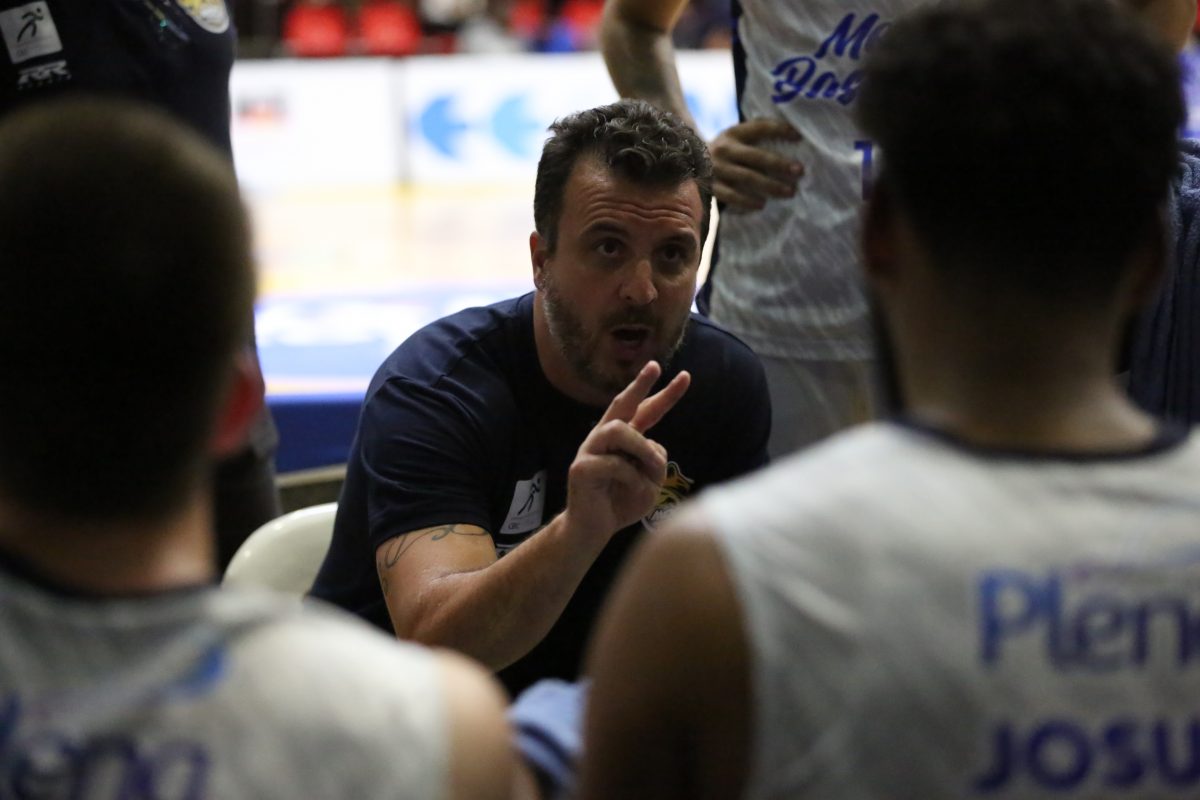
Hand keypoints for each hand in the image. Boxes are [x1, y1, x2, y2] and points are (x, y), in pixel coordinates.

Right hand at [565, 361, 690, 544]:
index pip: (644, 411)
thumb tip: (654, 449)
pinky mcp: (581, 469)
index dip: (664, 394)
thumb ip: (655, 462)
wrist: (591, 531)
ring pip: (619, 429)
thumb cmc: (620, 505)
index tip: (686, 376)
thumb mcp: (649, 483)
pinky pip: (615, 464)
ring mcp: (589, 451)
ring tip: (653, 469)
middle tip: (655, 367)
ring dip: (642, 449)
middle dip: (639, 384)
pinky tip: (633, 492)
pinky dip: (632, 479)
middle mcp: (604, 439)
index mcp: (622, 441)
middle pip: (621, 404)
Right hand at [710, 118, 804, 210]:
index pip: (760, 127)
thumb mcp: (737, 137)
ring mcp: (716, 168)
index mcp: (734, 133)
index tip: (800, 136)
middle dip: (779, 164)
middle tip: (800, 171)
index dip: (780, 129)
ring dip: (769, 185)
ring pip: (746, 178)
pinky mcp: (710, 186)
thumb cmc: (727, 151)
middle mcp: (724, 149)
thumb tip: (796, 135)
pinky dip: (746, 201)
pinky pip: (730, 195)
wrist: (689, 163)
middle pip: (756, 157)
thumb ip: (759, 135)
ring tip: (788, 192)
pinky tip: (761, 205)